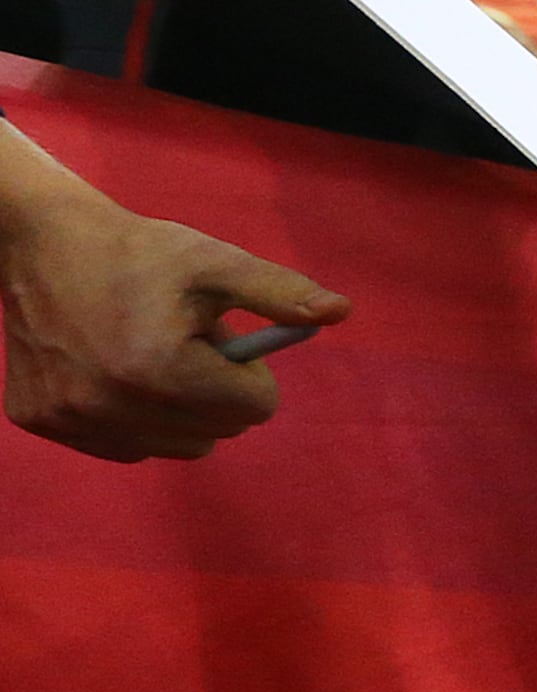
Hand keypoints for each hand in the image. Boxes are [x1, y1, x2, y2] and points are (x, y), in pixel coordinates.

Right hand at [0, 145, 349, 459]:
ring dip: (181, 411)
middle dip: (217, 392)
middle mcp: (111, 405)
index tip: (228, 342)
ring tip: (152, 356)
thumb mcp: (216, 264)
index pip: (254, 409)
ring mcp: (72, 420)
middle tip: (186, 344)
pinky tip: (116, 374)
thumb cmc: (139, 253)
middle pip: (218, 433)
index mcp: (159, 368)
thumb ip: (279, 293)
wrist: (42, 245)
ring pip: (176, 446)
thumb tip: (340, 312)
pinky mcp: (42, 422)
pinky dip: (137, 420)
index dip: (251, 374)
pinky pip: (126, 446)